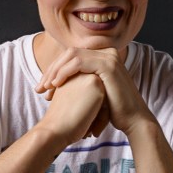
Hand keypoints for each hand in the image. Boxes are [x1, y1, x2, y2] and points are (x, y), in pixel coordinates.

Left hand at [35, 47, 153, 136]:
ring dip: (54, 71)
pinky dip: (64, 72)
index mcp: (103, 56)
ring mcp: (109, 57)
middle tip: (39, 88)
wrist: (133, 120)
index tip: (43, 88)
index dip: (54, 69)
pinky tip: (56, 85)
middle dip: (51, 70)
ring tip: (45, 88)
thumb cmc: (113, 111)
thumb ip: (82, 82)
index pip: (72, 56)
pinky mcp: (108, 65)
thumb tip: (60, 82)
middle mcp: (107, 52)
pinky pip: (78, 63)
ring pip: (71, 55)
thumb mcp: (95, 92)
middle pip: (69, 53)